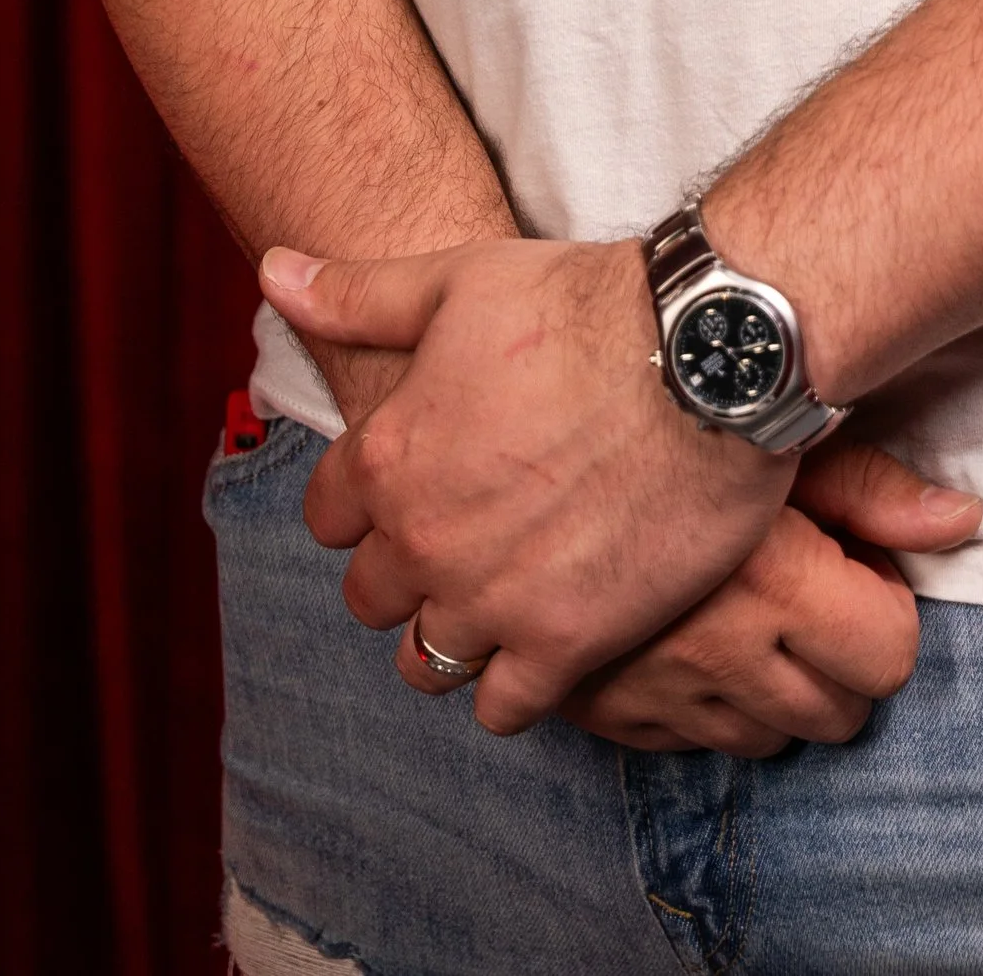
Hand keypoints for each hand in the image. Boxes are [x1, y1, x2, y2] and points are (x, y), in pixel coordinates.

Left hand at [262, 233, 795, 732]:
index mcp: (388, 457)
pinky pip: (502, 709)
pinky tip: (544, 641)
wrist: (709, 353)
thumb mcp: (459, 279)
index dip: (366, 501)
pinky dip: (513, 685)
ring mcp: (492, 601)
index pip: (327, 517)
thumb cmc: (585, 303)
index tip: (414, 485)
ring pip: (427, 662)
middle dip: (406, 569)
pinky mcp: (566, 643)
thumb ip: (357, 295)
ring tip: (497, 599)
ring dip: (451, 634)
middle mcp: (425, 540)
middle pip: (372, 596)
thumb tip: (274, 272)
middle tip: (465, 536)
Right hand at [559, 437, 982, 754]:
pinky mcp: (605, 711)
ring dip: (775, 689)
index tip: (854, 562)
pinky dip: (702, 705)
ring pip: (769, 741)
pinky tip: (690, 637)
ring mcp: (659, 692)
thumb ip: (873, 487)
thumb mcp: (779, 435)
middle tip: (812, 591)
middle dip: (842, 659)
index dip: (884, 605)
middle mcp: (719, 653)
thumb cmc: (672, 416)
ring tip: (750, 610)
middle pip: (839, 715)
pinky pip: (689, 744)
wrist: (524, 431)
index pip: (889, 655)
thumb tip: (963, 521)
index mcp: (773, 584)